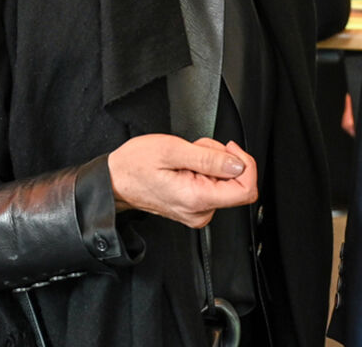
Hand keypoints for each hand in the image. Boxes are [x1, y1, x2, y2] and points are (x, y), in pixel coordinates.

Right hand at [107, 135, 257, 228]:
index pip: (246, 190)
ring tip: (187, 157)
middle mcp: (200, 211)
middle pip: (237, 183)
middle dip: (222, 158)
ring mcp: (198, 211)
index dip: (245, 164)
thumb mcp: (172, 149)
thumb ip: (209, 157)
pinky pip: (214, 185)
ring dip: (211, 162)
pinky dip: (205, 169)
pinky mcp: (195, 206)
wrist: (115, 180)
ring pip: (225, 182)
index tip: (231, 150)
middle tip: (197, 150)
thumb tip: (238, 164)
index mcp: (197, 198)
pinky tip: (187, 165)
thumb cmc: (135, 165)